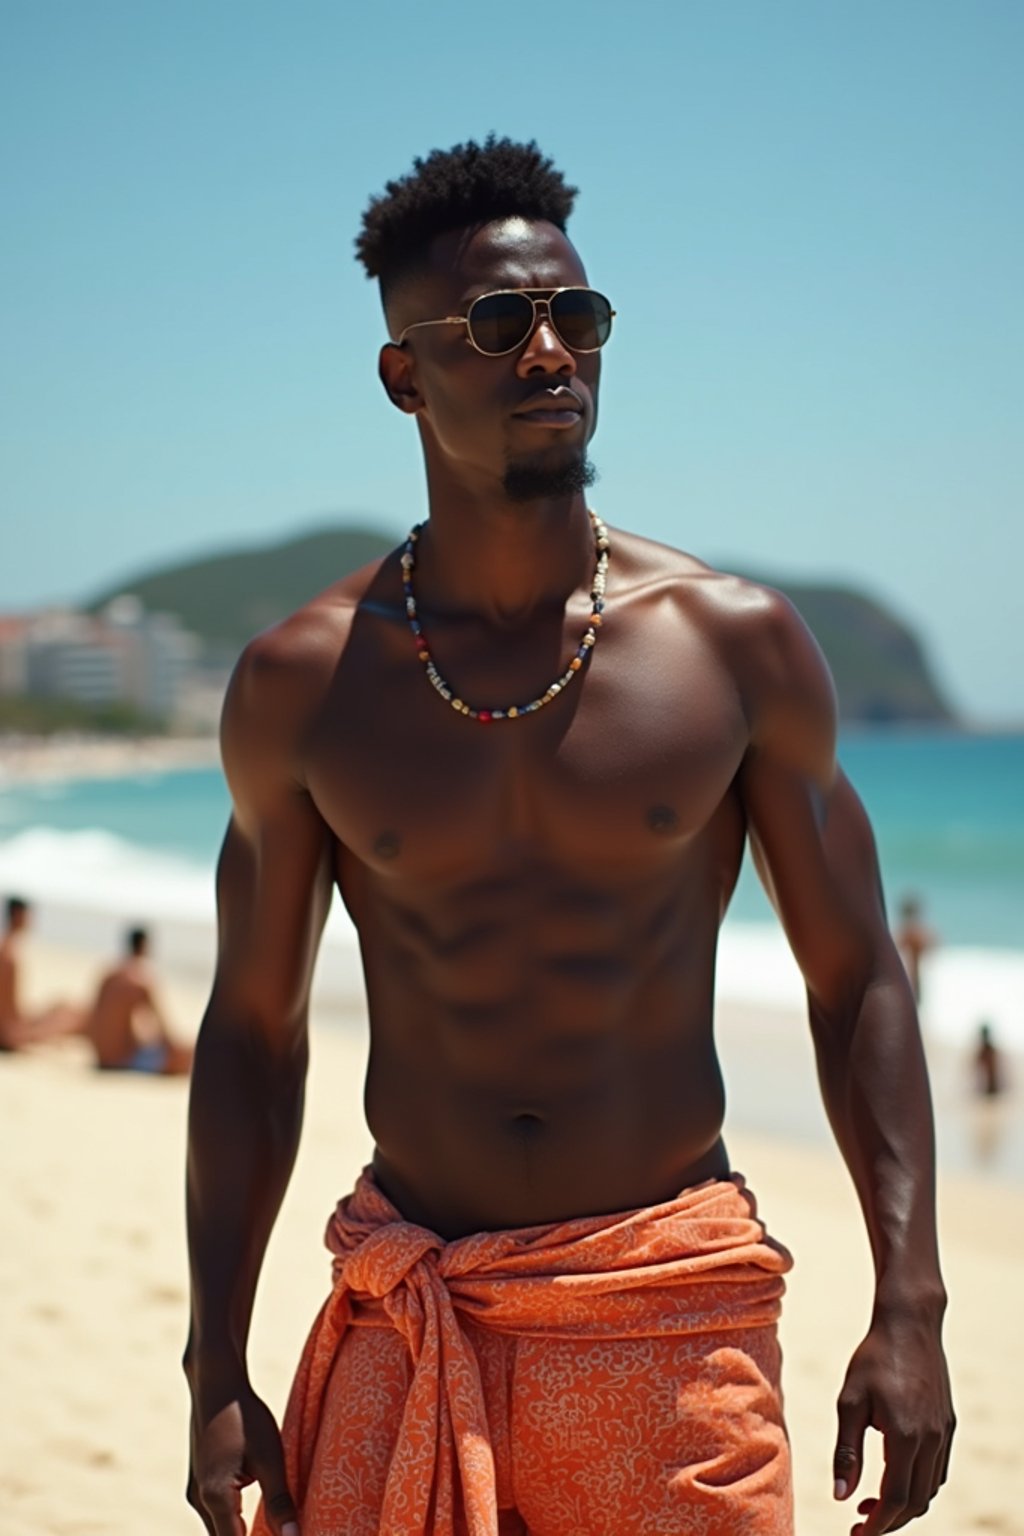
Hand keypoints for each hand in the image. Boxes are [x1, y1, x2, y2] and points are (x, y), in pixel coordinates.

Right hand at [187, 1380, 298, 1535]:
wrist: (216, 1382)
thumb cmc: (245, 1416)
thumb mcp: (270, 1458)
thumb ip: (279, 1502)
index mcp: (215, 1498)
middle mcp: (199, 1500)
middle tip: (282, 1534)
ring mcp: (195, 1491)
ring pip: (219, 1530)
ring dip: (241, 1535)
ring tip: (272, 1531)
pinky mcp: (199, 1481)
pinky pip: (217, 1515)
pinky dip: (234, 1523)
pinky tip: (253, 1521)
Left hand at [833, 1310, 954, 1533]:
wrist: (909, 1323)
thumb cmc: (873, 1359)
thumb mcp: (849, 1402)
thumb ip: (846, 1451)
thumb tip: (840, 1496)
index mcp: (905, 1438)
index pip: (896, 1500)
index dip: (877, 1525)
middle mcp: (931, 1441)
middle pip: (916, 1502)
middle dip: (888, 1521)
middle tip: (858, 1525)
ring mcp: (944, 1433)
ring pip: (930, 1489)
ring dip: (904, 1504)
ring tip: (872, 1504)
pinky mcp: (948, 1424)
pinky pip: (938, 1470)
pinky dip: (919, 1485)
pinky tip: (895, 1477)